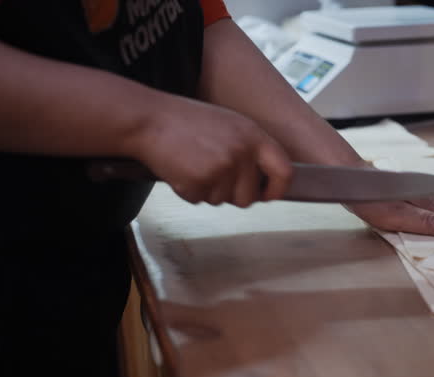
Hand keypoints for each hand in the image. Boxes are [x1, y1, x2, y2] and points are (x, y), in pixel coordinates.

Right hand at [129, 98, 291, 206]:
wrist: (149, 120)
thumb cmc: (187, 122)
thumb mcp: (231, 125)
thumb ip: (251, 150)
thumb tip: (264, 182)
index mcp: (254, 136)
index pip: (284, 172)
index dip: (277, 189)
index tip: (268, 194)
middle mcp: (241, 153)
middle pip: (249, 197)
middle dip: (233, 194)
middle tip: (214, 175)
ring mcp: (221, 168)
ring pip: (222, 201)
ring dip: (208, 191)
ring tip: (195, 164)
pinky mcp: (199, 182)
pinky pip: (200, 201)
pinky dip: (189, 191)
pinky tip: (182, 170)